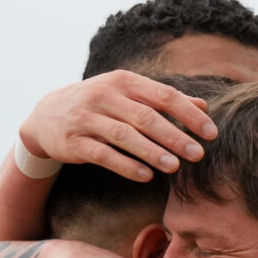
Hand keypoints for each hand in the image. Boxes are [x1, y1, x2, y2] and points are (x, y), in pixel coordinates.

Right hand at [19, 71, 219, 182]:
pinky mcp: (74, 142)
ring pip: (125, 136)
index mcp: (124, 81)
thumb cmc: (98, 104)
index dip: (189, 115)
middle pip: (146, 116)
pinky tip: (146, 176)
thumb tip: (203, 107)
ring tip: (175, 166)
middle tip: (198, 154)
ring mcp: (87, 119)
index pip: (163, 95)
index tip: (211, 133)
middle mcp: (105, 96)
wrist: (46, 115)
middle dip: (175, 136)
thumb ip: (163, 100)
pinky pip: (103, 155)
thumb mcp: (127, 94)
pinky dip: (126, 165)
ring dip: (152, 152)